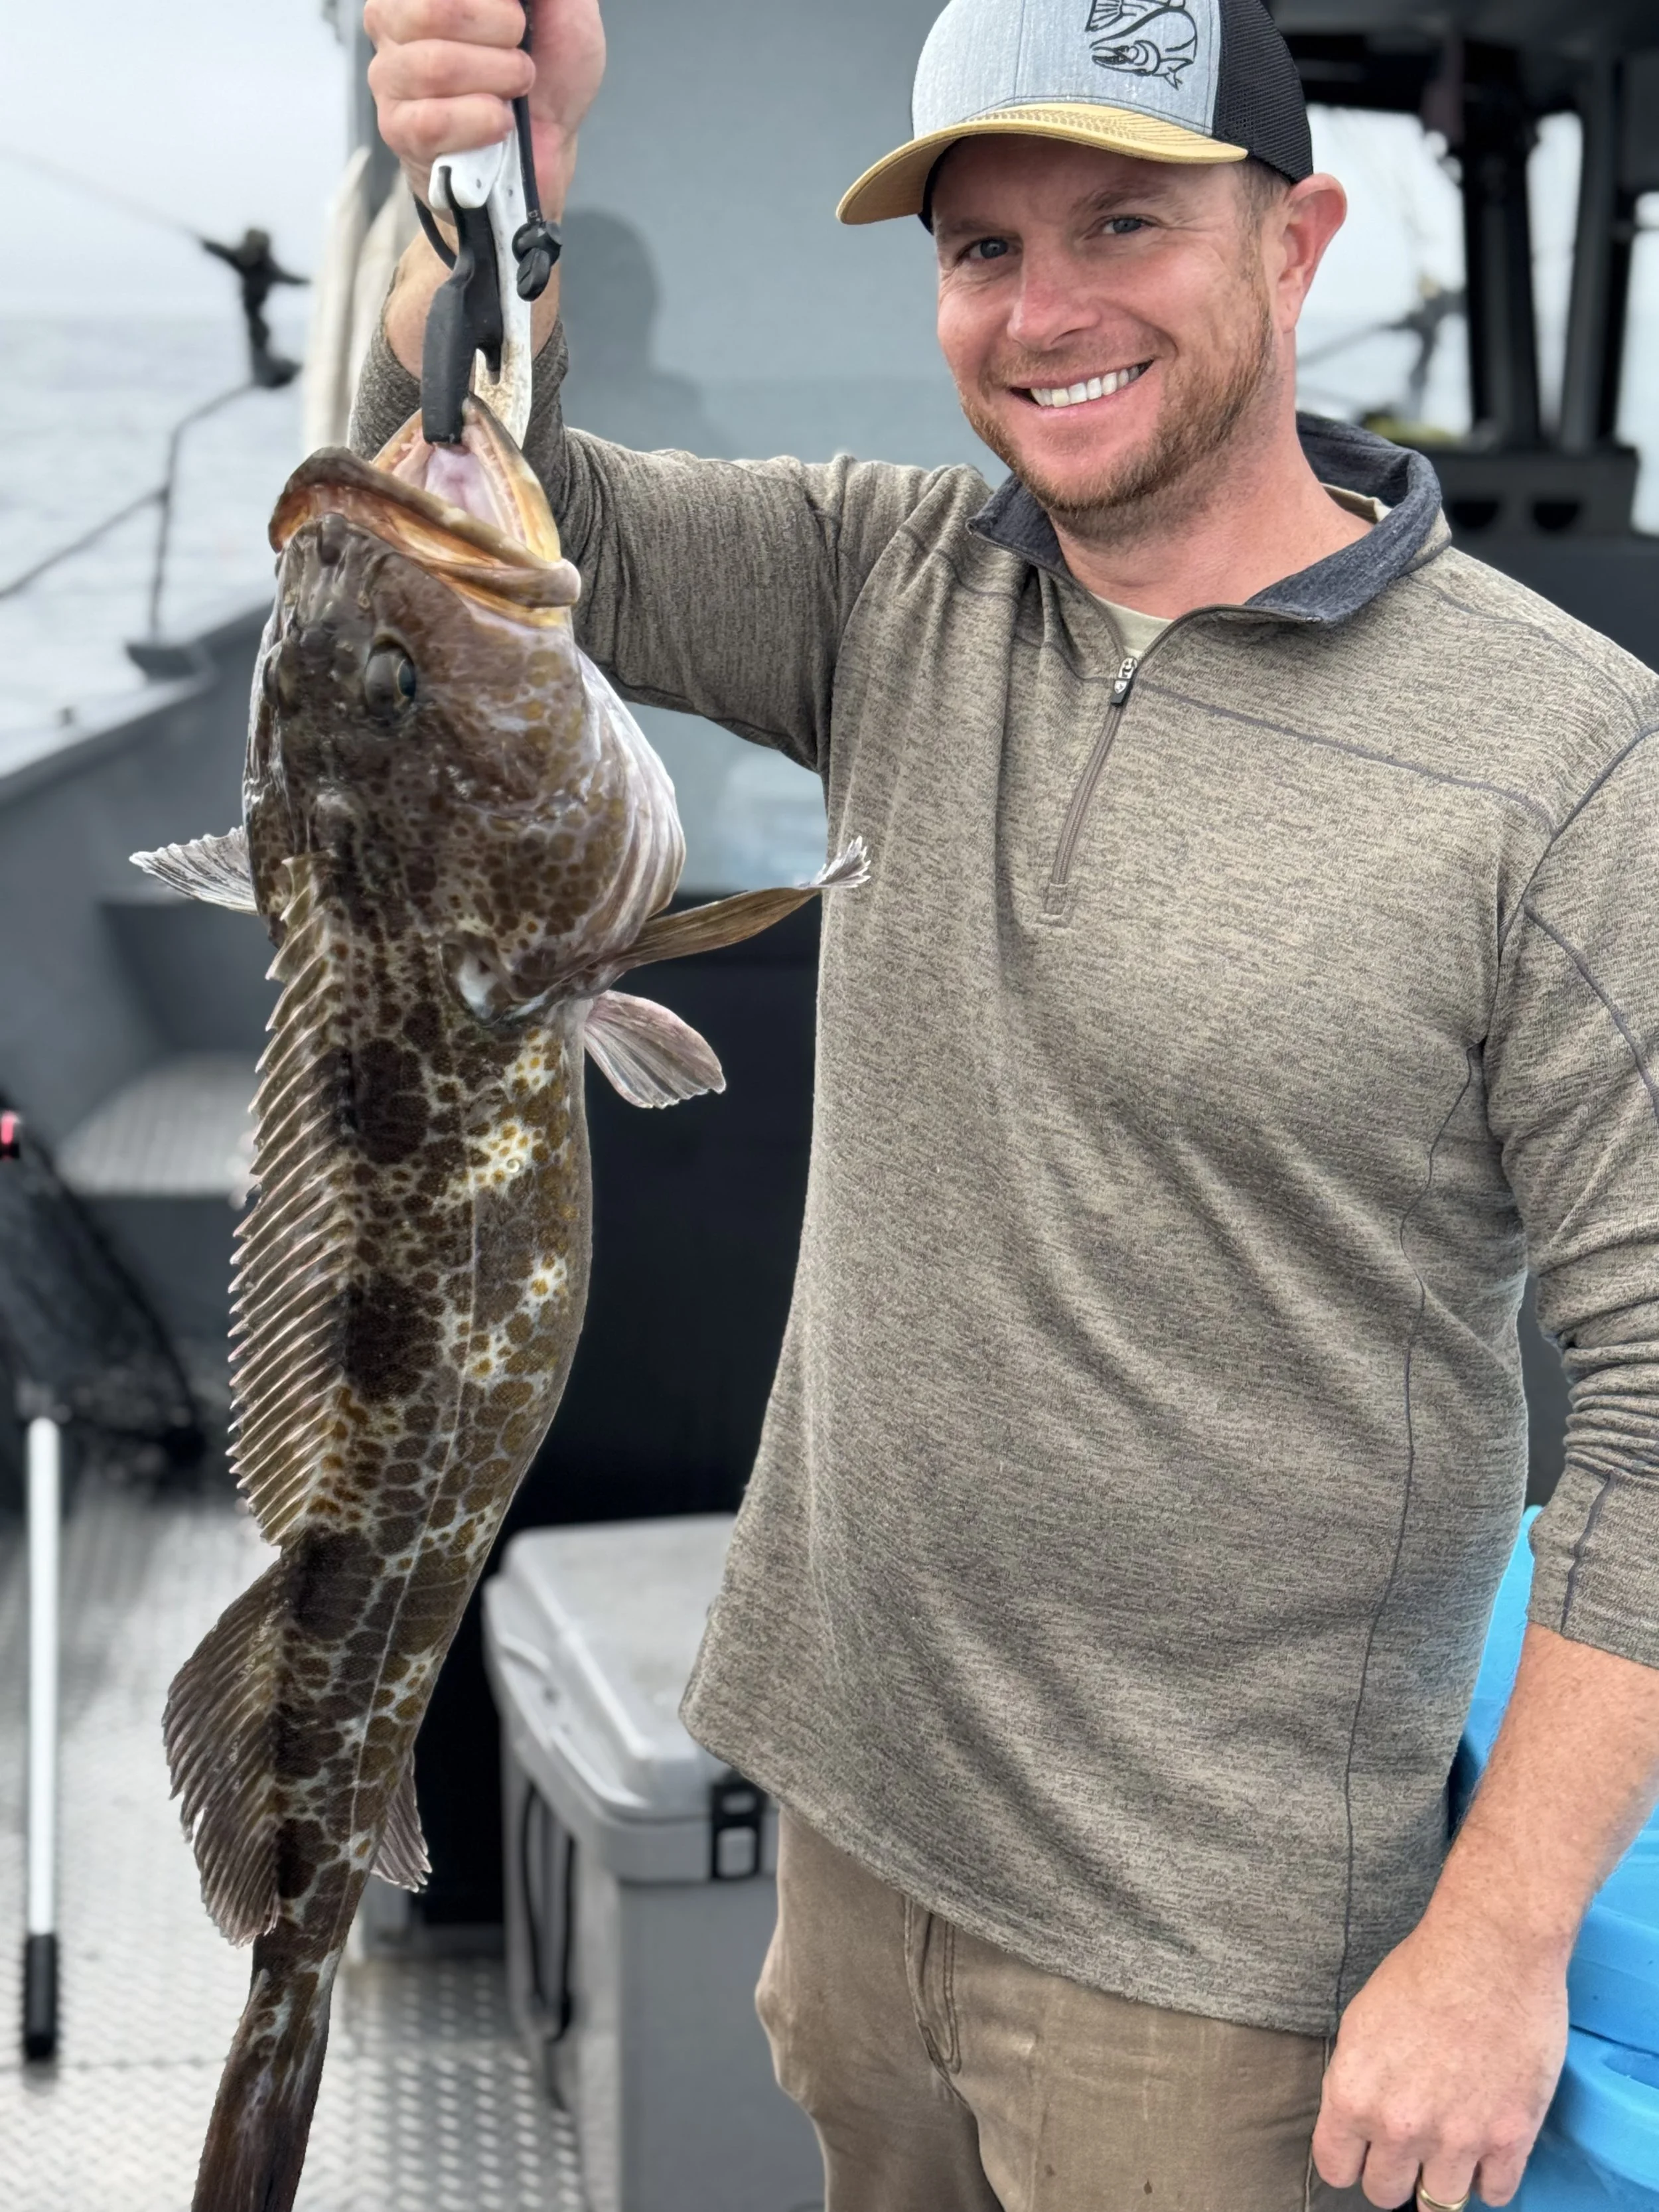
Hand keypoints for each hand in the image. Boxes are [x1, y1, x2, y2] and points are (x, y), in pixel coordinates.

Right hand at [364, 0, 605, 216]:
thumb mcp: (558, 8)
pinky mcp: (397, 129)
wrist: (549, 142)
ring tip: (517, 91)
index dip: (497, 6)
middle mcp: (391, 18)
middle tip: (523, 57)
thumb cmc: (547, 69)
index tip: (520, 20)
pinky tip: (500, 122)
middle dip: (501, 34)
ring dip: (497, 80)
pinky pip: (433, 121)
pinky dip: (481, 122)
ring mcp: (388, 75)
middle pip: (433, 10)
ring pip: (435, 67)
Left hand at [1311, 1909, 1567, 2206]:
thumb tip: (1358, 2124)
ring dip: (1442, 2177)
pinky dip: (1490, 2175)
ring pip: (1440, 2204)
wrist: (1490, 1949)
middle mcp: (1401, 2127)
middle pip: (1385, 2194)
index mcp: (1354, 2095)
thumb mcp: (1361, 2022)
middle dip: (1394, 2171)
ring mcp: (1458, 2138)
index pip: (1336, 2170)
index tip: (1363, 2150)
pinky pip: (1495, 2194)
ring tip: (1449, 2145)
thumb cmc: (1422, 1972)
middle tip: (1410, 2144)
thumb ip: (1357, 2083)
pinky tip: (1486, 2143)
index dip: (1350, 2160)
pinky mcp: (1510, 2138)